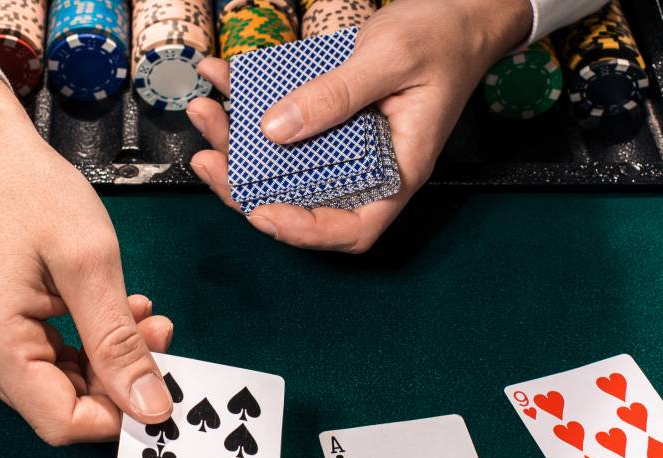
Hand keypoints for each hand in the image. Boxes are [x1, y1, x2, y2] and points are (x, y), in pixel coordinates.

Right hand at [0, 69, 174, 445]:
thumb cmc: (27, 189)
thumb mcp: (89, 262)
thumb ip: (118, 342)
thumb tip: (150, 408)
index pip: (61, 421)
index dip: (119, 415)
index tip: (164, 385)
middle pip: (59, 405)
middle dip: (117, 380)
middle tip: (160, 333)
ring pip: (56, 385)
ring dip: (106, 359)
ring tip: (141, 314)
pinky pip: (42, 361)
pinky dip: (84, 344)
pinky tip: (112, 311)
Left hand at [187, 0, 531, 252]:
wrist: (457, 11)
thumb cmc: (442, 39)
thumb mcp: (389, 59)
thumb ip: (336, 95)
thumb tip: (275, 130)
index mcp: (397, 170)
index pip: (353, 227)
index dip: (305, 231)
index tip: (261, 213)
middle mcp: (367, 166)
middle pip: (302, 199)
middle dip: (246, 186)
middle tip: (207, 158)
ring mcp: (344, 144)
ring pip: (281, 163)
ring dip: (235, 144)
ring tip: (205, 110)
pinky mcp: (326, 117)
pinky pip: (280, 122)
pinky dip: (245, 103)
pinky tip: (221, 76)